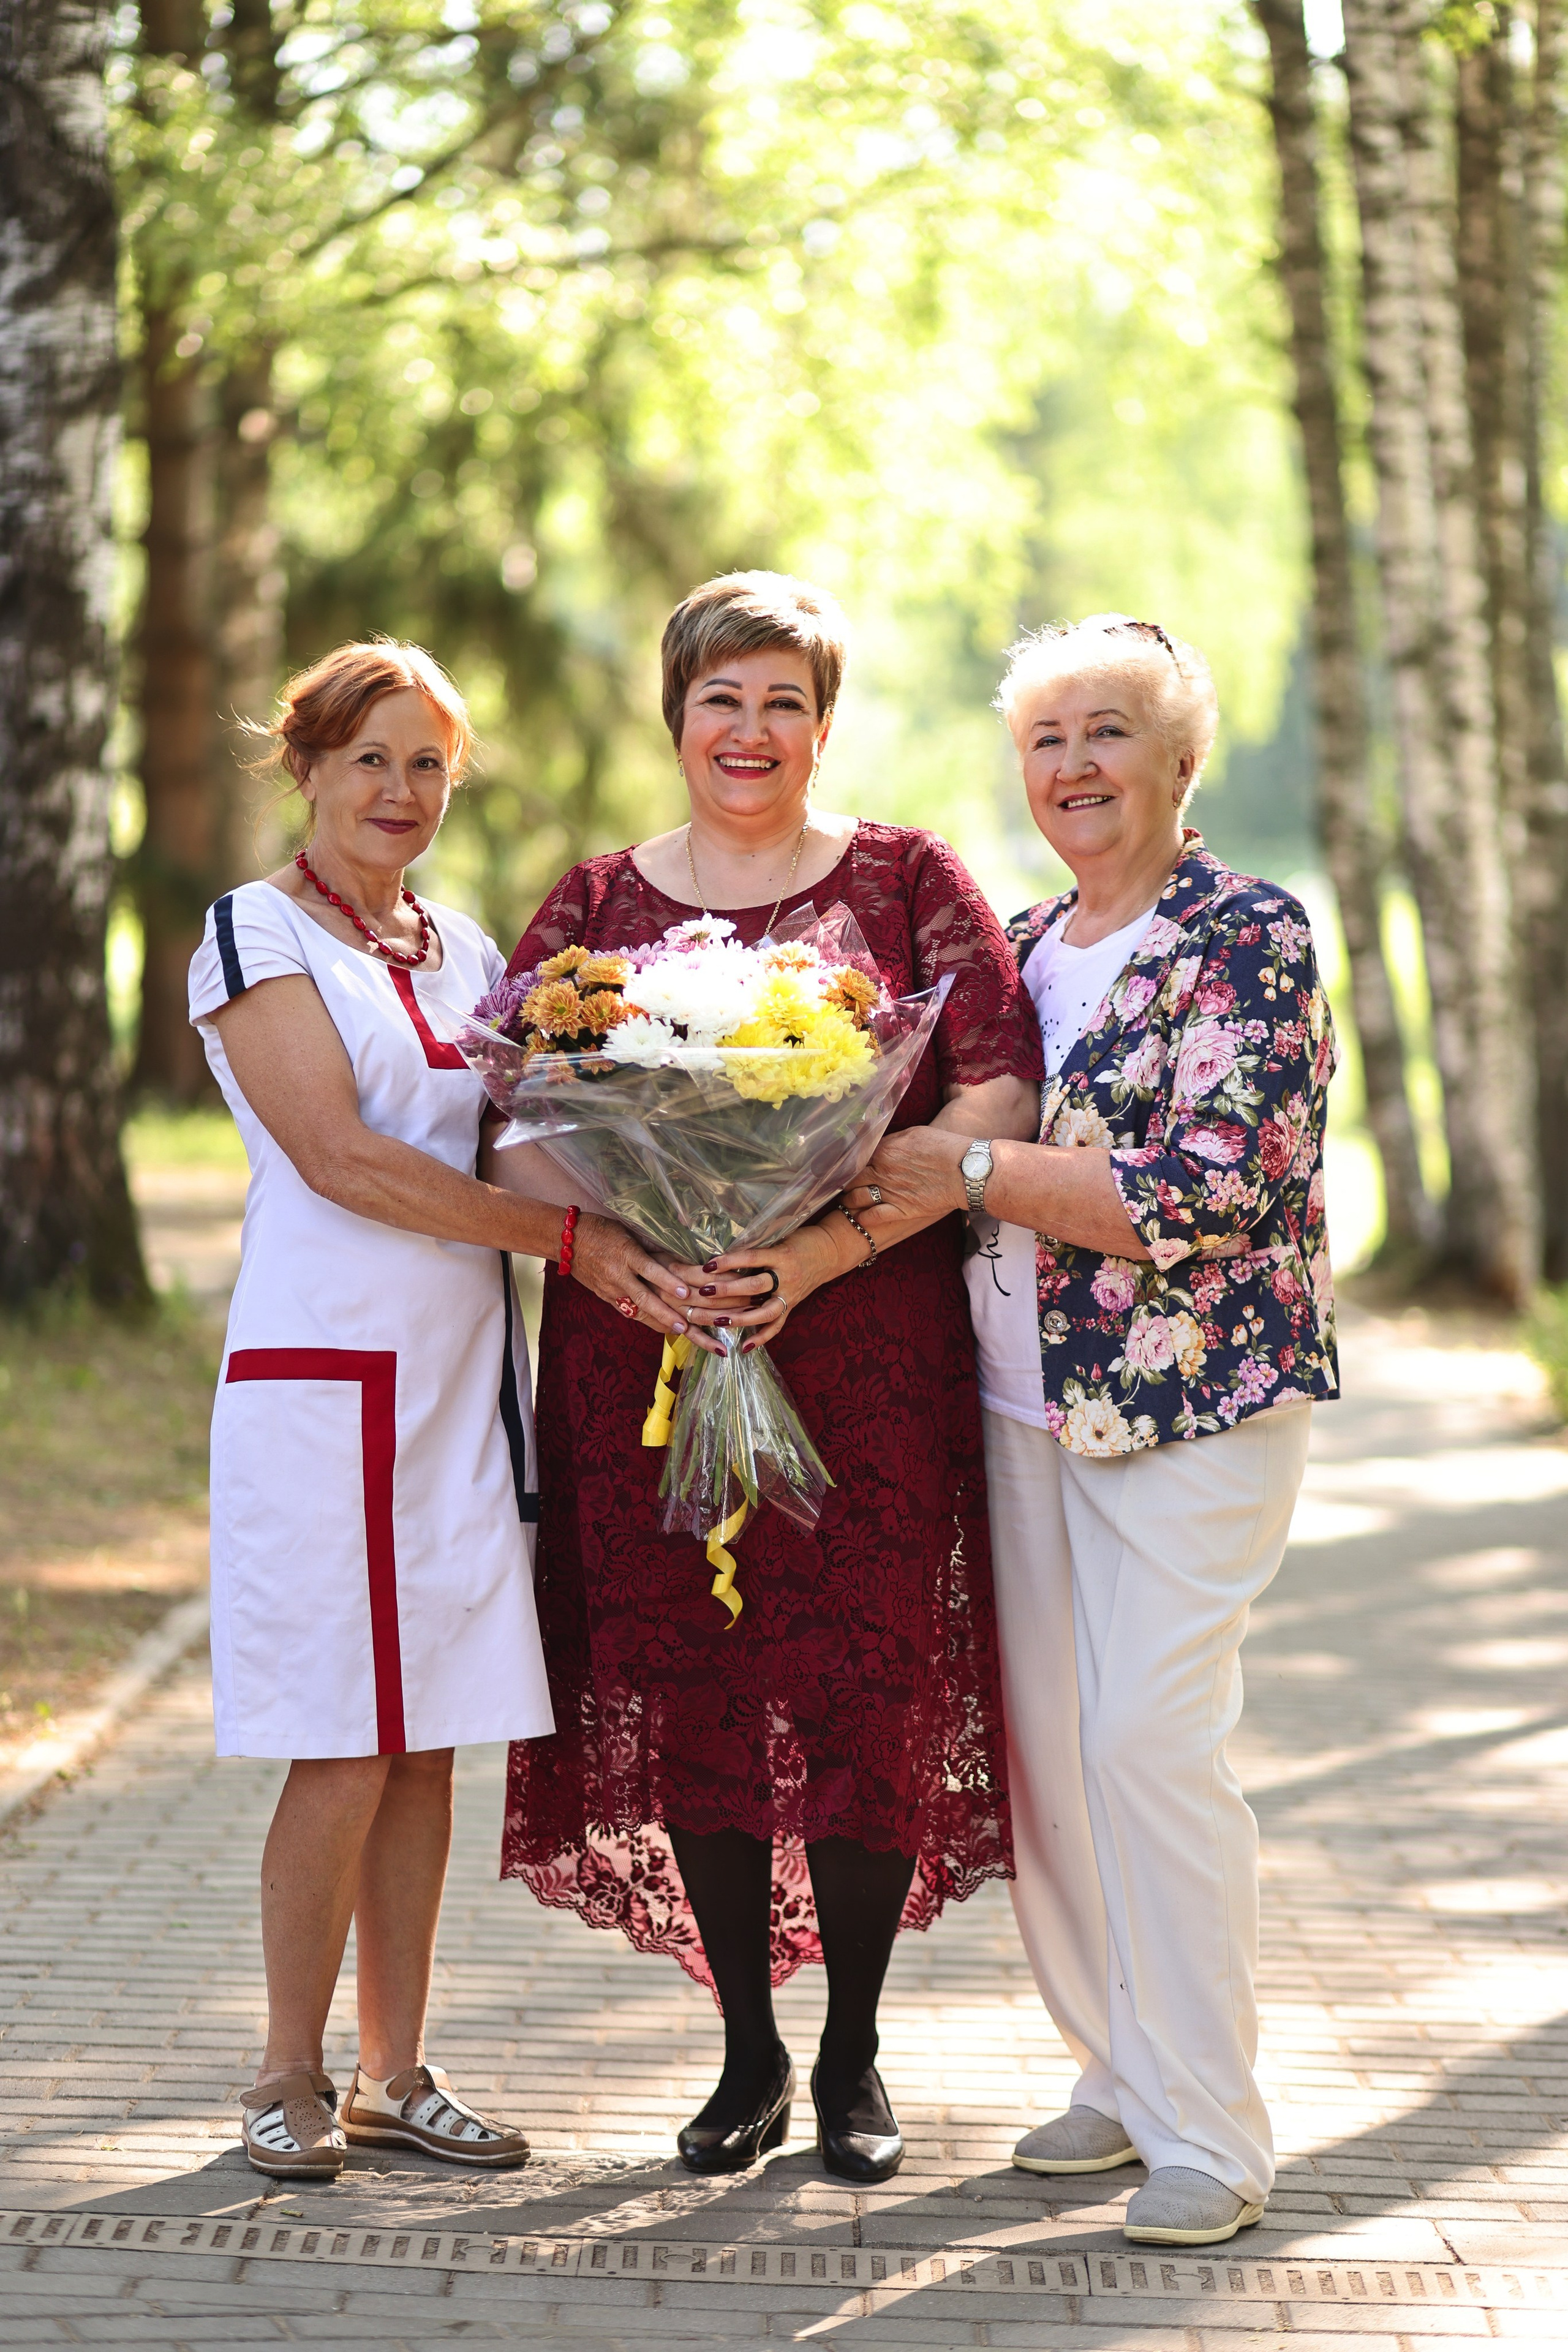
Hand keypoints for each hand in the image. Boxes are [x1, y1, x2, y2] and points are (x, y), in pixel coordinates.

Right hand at [570, 1215, 720, 1350]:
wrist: (568, 1241)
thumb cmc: (601, 1230)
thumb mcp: (628, 1232)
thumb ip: (651, 1246)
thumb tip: (677, 1256)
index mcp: (626, 1253)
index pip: (649, 1270)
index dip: (667, 1281)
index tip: (685, 1292)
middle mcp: (618, 1274)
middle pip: (644, 1297)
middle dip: (665, 1313)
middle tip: (683, 1326)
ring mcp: (610, 1289)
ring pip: (636, 1310)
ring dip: (657, 1321)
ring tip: (676, 1331)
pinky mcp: (605, 1297)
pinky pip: (626, 1311)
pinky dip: (643, 1319)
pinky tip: (659, 1326)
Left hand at [671, 1224, 843, 1350]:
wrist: (831, 1251)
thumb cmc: (800, 1239)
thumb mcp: (779, 1236)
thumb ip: (756, 1245)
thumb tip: (722, 1248)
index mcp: (781, 1255)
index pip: (751, 1258)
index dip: (729, 1261)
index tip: (707, 1265)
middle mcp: (786, 1276)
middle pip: (755, 1286)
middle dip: (728, 1290)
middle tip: (704, 1292)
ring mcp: (790, 1294)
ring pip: (765, 1311)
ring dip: (740, 1317)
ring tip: (718, 1321)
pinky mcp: (793, 1306)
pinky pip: (777, 1325)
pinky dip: (761, 1337)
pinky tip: (744, 1347)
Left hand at [842, 1127, 968, 1228]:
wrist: (966, 1170)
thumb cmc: (944, 1147)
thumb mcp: (914, 1133)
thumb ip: (891, 1140)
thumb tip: (877, 1144)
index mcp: (883, 1151)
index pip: (853, 1158)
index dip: (847, 1164)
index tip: (843, 1166)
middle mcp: (882, 1172)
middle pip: (851, 1179)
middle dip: (844, 1183)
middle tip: (843, 1185)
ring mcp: (890, 1193)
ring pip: (857, 1199)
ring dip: (850, 1201)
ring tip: (848, 1201)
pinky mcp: (902, 1210)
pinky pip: (874, 1217)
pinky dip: (864, 1218)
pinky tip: (862, 1217)